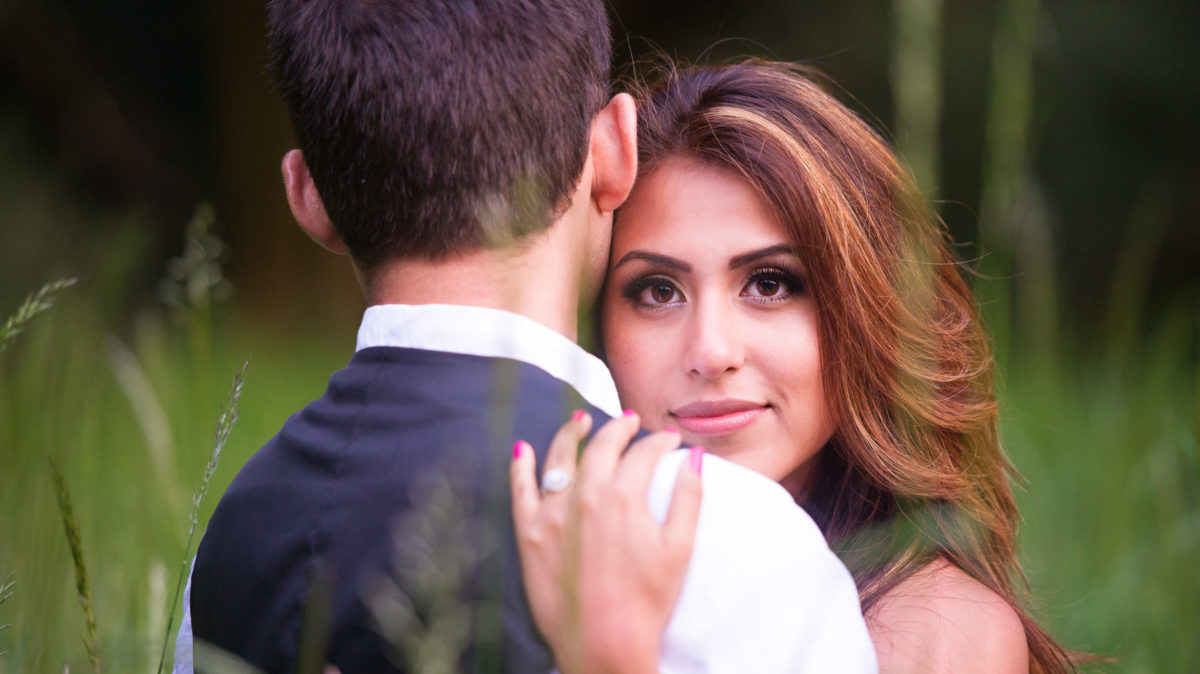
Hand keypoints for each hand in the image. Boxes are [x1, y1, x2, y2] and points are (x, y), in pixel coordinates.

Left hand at [510, 411, 703, 673]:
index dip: (659, 441)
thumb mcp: (679, 548)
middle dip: (618, 429)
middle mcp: (585, 496)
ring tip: (580, 419)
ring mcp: (553, 513)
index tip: (668, 439)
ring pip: (559, 458)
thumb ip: (689, 497)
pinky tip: (523, 449)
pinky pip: (520, 490)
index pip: (643, 453)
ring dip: (571, 434)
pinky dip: (521, 467)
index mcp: (623, 497)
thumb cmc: (646, 600)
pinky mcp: (530, 535)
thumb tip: (695, 457)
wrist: (602, 642)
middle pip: (601, 447)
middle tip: (629, 422)